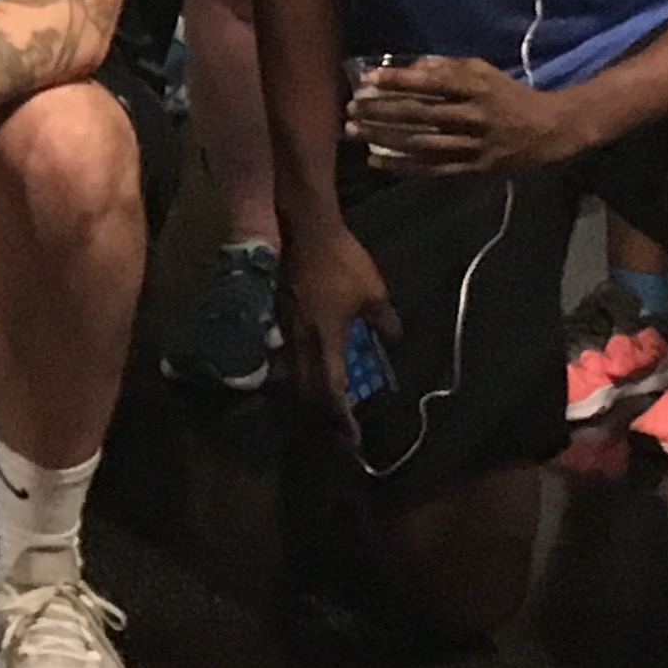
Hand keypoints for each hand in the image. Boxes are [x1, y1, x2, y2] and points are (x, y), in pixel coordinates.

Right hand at [280, 226, 398, 440]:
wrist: (302, 230)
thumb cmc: (341, 262)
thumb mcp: (374, 291)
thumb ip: (383, 321)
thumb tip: (391, 338)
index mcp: (326, 339)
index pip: (333, 389)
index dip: (342, 416)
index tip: (353, 437)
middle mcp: (301, 342)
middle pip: (306, 390)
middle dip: (322, 413)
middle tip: (338, 427)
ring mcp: (284, 329)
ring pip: (291, 375)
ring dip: (308, 394)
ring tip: (322, 402)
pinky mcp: (277, 316)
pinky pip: (284, 355)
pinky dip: (296, 370)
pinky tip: (304, 368)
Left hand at [345, 53, 577, 178]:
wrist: (548, 131)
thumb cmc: (507, 95)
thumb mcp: (483, 71)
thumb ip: (447, 67)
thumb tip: (409, 66)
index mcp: (478, 87)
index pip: (433, 82)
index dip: (400, 81)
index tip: (369, 80)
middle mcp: (475, 116)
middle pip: (422, 114)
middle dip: (383, 111)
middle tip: (352, 108)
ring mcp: (474, 146)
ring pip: (423, 143)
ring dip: (385, 138)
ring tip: (355, 132)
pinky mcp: (474, 169)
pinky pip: (433, 169)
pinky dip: (403, 166)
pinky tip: (376, 161)